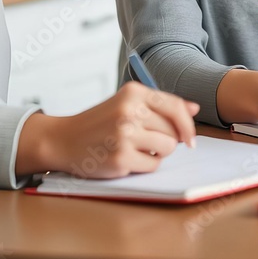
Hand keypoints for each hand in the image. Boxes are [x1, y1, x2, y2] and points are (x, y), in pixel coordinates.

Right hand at [17, 82, 198, 177]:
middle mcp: (129, 111)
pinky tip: (127, 158)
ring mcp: (124, 135)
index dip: (187, 124)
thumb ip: (161, 105)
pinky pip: (153, 165)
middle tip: (145, 140)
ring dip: (157, 152)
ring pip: (167, 148)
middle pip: (173, 130)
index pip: (175, 107)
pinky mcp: (120, 158)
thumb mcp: (127, 103)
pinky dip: (145, 165)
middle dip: (166, 139)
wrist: (63, 139)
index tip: (190, 138)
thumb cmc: (100, 122)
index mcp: (133, 92)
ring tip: (136, 148)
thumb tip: (194, 108)